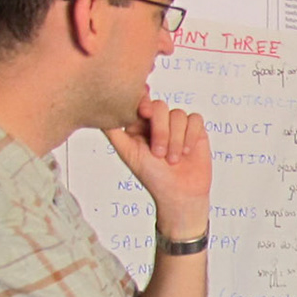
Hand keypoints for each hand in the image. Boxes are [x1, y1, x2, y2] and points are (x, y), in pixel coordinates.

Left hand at [107, 98, 211, 238]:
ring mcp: (178, 126)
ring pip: (179, 114)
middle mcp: (159, 122)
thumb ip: (113, 131)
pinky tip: (186, 151)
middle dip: (161, 130)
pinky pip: (195, 119)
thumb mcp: (127, 153)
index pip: (141, 102)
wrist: (179, 194)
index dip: (143, 102)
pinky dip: (190, 136)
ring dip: (176, 139)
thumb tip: (101, 111)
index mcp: (140, 124)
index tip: (144, 113)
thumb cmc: (153, 177)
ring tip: (173, 159)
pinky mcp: (196, 131)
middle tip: (158, 153)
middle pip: (161, 107)